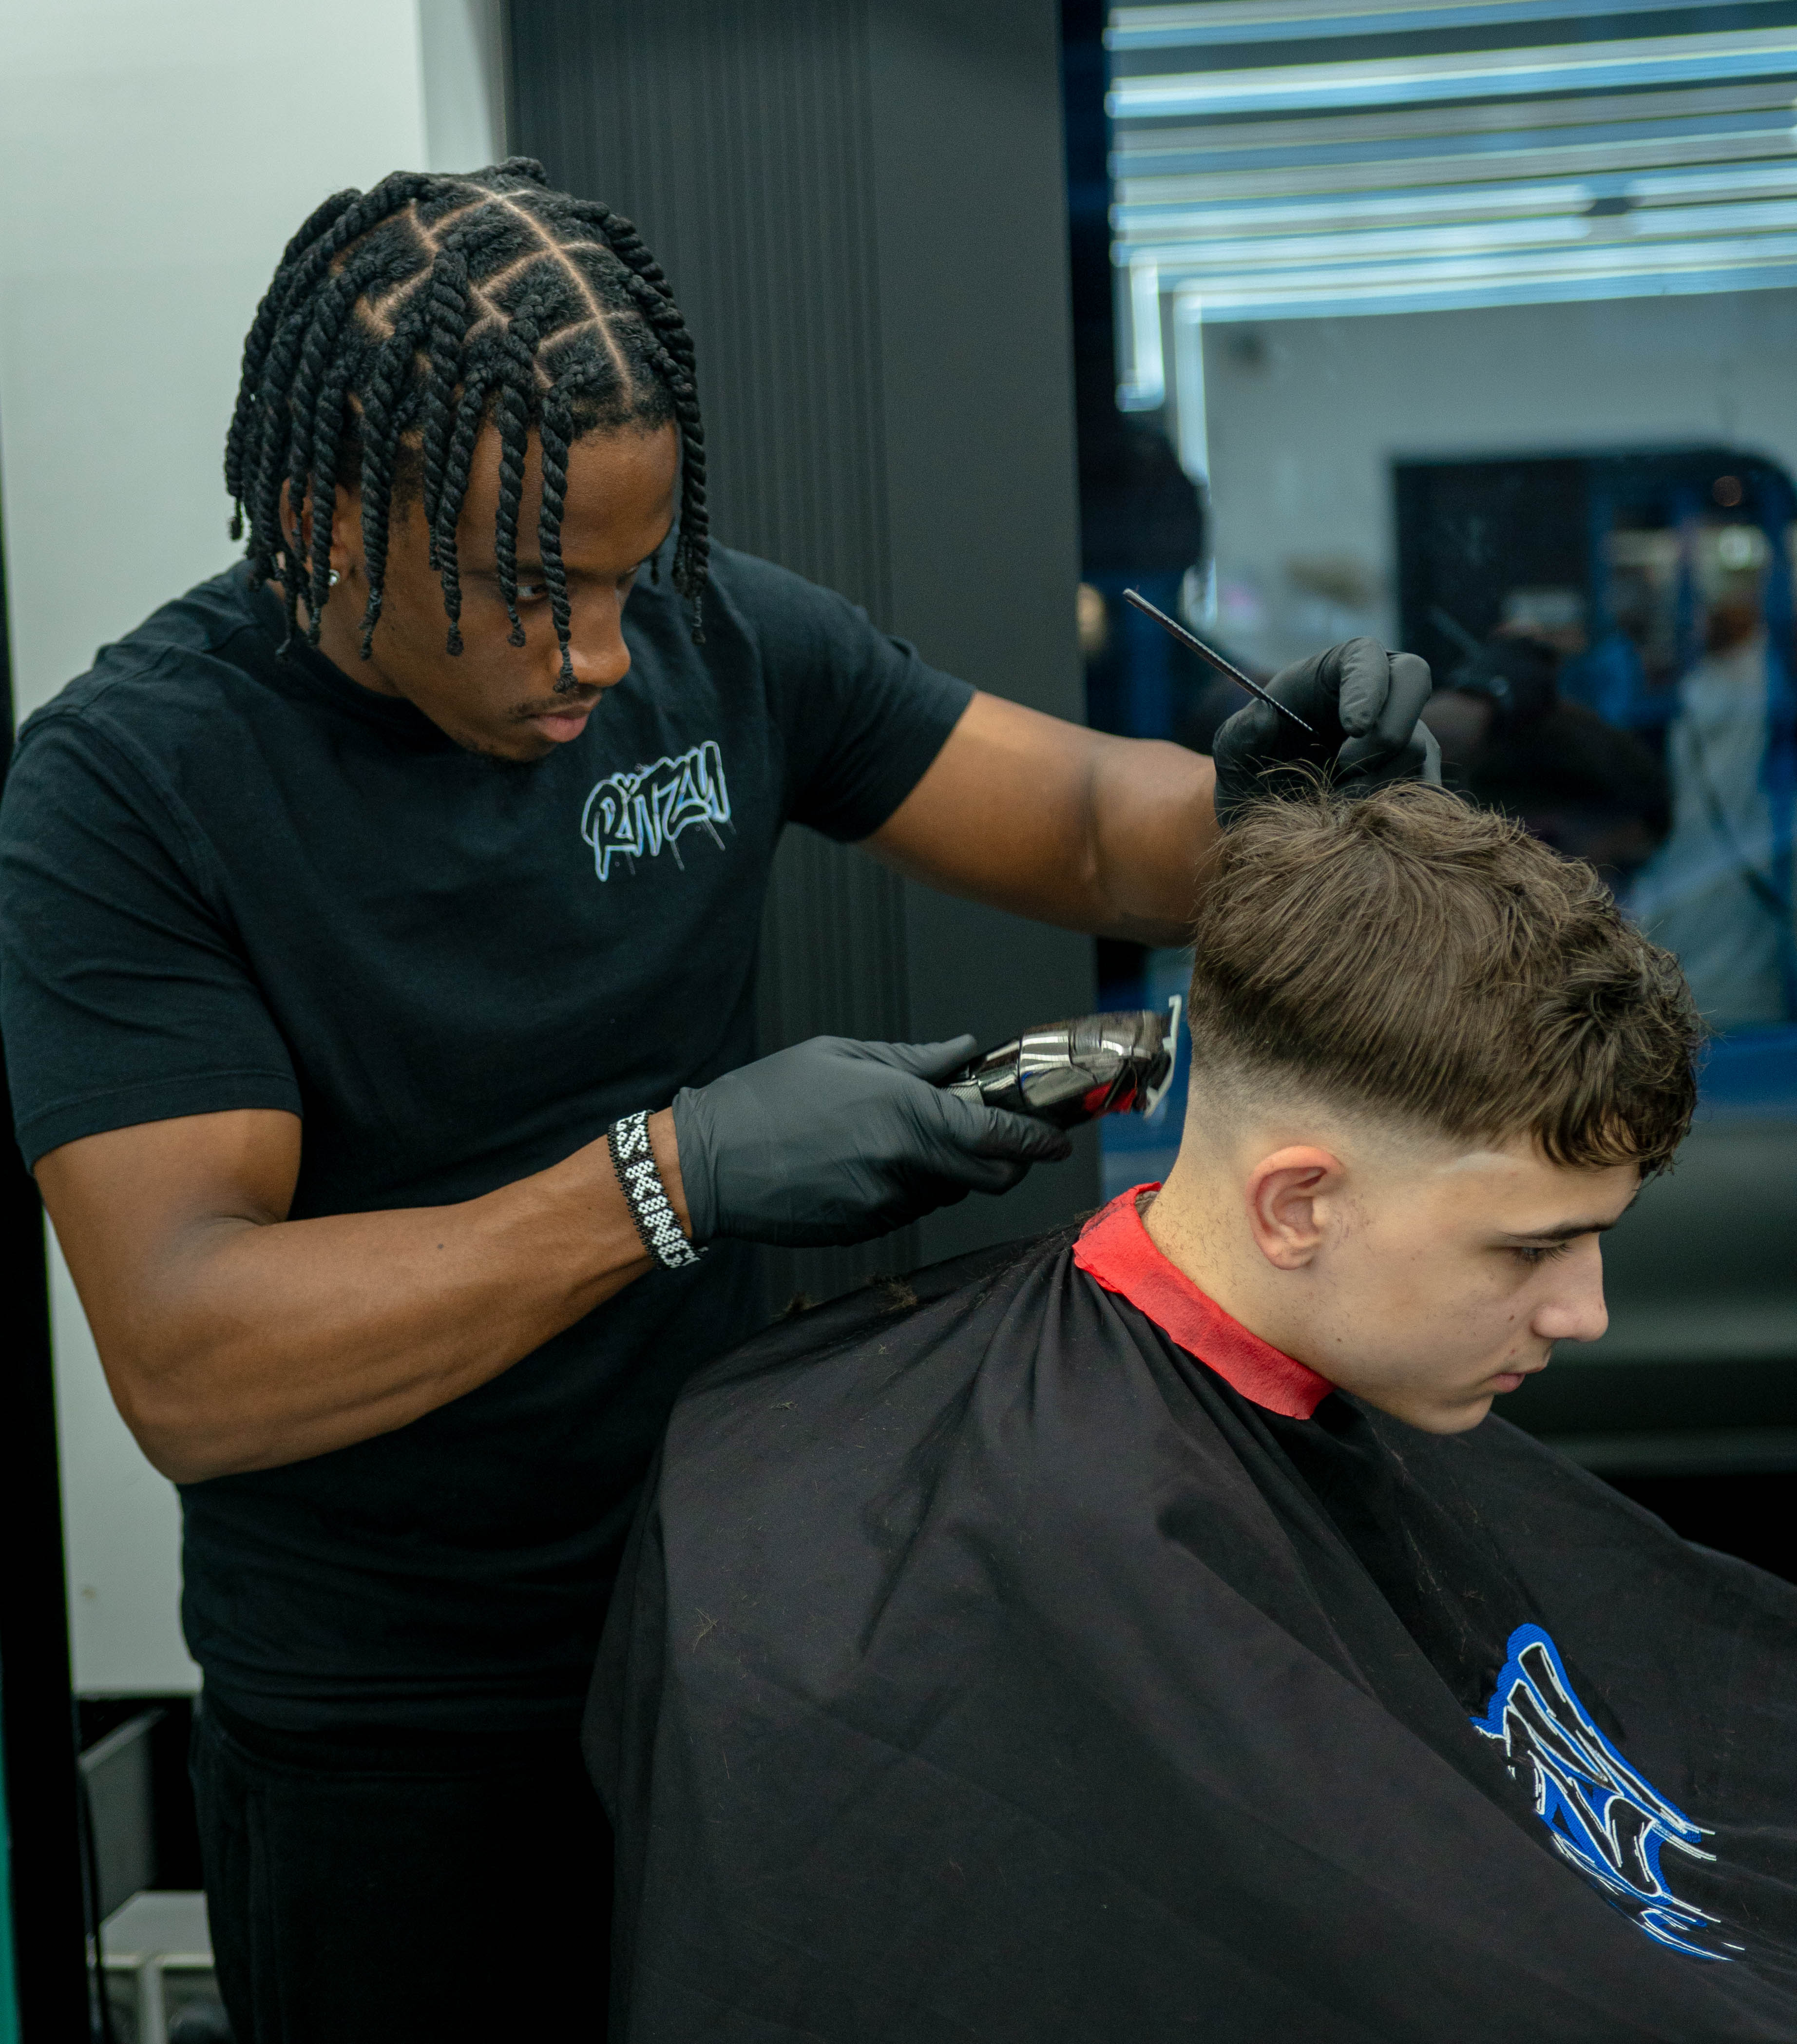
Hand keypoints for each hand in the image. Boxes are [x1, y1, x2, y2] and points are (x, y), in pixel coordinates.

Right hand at [670, 1036, 1072, 1248]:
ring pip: (946, 1192)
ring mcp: (884, 1204)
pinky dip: (908, 1188)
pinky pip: (907, 1210)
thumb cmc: (768, 1097)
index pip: (997, 1134)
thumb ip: (914, 1059)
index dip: (1036, 1140)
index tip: (1057, 1139)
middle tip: (1001, 1140)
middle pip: (989, 1177)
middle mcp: (904, 1164)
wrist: (707, 1163)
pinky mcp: (863, 1230)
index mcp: (904, 1112)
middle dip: (1006, 1162)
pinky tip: (869, 1163)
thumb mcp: (842, 1056)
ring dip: (949, 1170)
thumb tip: (963, 1051)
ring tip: (906, 1137)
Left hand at [1211, 638, 1439, 827]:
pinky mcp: (1417, 776)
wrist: (1269, 818)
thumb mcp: (1232, 754)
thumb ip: (1240, 734)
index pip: (1368, 656)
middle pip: (1414, 682)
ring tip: (1330, 802)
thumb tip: (1261, 715)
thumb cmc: (1252, 771)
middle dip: (1385, 730)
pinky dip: (1395, 809)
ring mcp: (1406, 733)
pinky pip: (1427, 789)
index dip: (1368, 687)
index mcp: (1335, 669)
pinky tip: (1356, 819)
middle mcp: (1380, 693)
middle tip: (1343, 768)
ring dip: (1376, 781)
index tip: (1353, 727)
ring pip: (1418, 746)